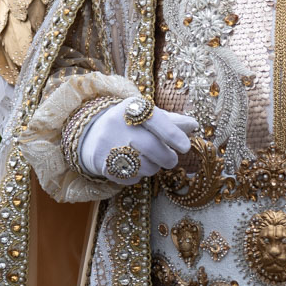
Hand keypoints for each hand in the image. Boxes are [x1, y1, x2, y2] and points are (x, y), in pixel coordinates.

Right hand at [78, 98, 197, 184]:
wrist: (91, 133)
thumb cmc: (129, 122)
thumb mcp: (146, 115)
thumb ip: (171, 120)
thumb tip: (194, 125)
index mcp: (133, 108)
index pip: (157, 121)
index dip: (173, 135)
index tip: (186, 147)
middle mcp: (118, 125)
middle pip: (151, 147)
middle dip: (168, 157)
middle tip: (172, 159)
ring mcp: (108, 146)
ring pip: (143, 165)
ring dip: (154, 167)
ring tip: (151, 160)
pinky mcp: (102, 165)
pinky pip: (131, 177)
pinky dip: (139, 175)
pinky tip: (135, 166)